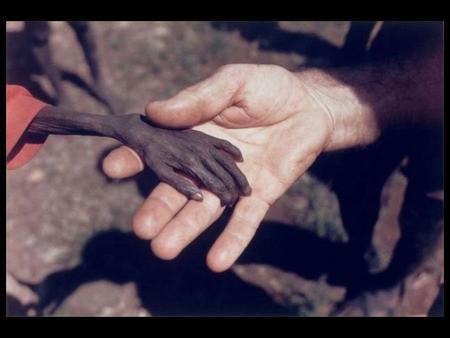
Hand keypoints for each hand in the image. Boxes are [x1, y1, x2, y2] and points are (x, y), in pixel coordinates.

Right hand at [104, 64, 334, 271]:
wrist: (311, 106)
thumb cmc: (269, 89)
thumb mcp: (233, 83)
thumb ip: (198, 99)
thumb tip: (154, 110)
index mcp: (194, 134)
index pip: (159, 148)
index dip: (135, 157)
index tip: (111, 167)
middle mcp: (206, 163)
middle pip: (178, 189)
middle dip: (159, 209)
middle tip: (141, 229)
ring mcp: (231, 182)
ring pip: (205, 210)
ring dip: (186, 230)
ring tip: (164, 249)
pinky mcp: (259, 195)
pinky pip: (245, 221)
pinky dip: (232, 240)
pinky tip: (217, 262)